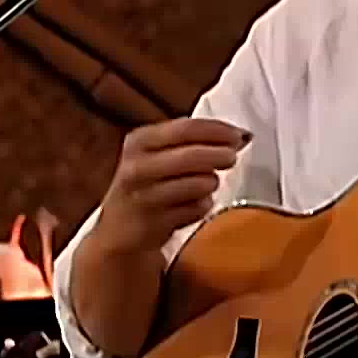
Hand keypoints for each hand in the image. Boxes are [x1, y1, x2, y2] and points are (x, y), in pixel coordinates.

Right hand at [96, 117, 250, 254]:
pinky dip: (202, 206)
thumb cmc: (146, 184)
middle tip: (231, 158)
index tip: (238, 135)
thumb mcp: (156, 154)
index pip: (186, 128)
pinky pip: (196, 210)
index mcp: (139, 141)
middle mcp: (138, 167)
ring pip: (197, 184)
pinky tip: (194, 205)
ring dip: (210, 182)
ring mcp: (145, 197)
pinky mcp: (155, 223)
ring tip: (208, 183)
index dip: (217, 131)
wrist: (118, 229)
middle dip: (219, 155)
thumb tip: (239, 136)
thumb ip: (191, 142)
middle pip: (191, 156)